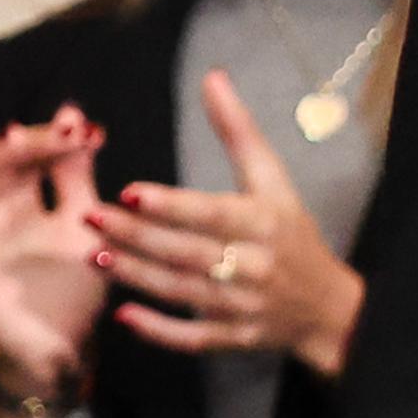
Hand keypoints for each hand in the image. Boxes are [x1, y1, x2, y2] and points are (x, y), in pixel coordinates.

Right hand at [0, 108, 111, 396]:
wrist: (64, 347)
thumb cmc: (74, 287)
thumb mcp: (84, 225)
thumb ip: (78, 177)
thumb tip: (81, 120)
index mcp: (24, 196)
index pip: (33, 154)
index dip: (54, 137)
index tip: (84, 127)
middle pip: (4, 163)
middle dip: (29, 144)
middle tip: (59, 131)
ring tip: (10, 140)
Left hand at [94, 70, 367, 376]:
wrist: (328, 307)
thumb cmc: (292, 232)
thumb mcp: (273, 178)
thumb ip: (238, 130)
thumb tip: (211, 77)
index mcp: (262, 223)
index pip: (210, 213)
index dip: (169, 204)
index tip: (129, 190)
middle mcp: (252, 266)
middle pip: (186, 252)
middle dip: (135, 236)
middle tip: (89, 217)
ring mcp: (243, 307)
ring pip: (181, 293)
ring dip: (135, 276)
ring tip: (92, 255)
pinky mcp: (235, 339)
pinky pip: (192, 338)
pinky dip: (158, 330)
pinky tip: (122, 315)